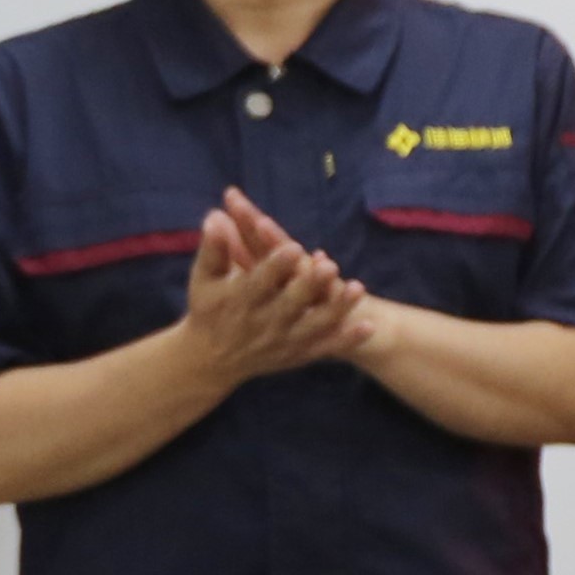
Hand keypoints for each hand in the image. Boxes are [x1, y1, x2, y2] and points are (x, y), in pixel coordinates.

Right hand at [179, 192, 363, 385]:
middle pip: (290, 304)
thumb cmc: (208, 308)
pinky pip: (325, 348)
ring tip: (358, 288)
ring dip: (337, 310)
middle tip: (331, 264)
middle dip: (310, 285)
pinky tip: (369, 326)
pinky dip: (346, 339)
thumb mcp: (204, 278)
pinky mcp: (297, 354)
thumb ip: (214, 248)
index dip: (275, 265)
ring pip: (313, 327)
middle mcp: (262, 323)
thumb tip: (216, 215)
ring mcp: (282, 341)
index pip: (258, 282)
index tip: (293, 246)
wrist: (209, 359)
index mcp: (239, 300)